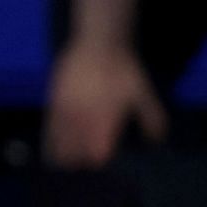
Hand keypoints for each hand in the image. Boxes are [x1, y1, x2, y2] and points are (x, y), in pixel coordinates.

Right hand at [42, 40, 167, 167]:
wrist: (98, 43)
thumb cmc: (122, 70)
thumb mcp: (142, 91)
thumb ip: (151, 116)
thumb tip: (157, 140)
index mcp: (104, 117)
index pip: (96, 153)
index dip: (99, 160)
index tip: (104, 160)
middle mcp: (82, 118)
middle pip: (75, 155)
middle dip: (82, 163)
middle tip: (88, 161)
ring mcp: (65, 112)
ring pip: (59, 147)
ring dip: (67, 157)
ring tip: (73, 160)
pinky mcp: (53, 104)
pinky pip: (49, 132)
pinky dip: (53, 144)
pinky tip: (58, 149)